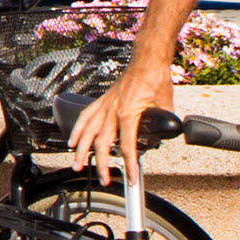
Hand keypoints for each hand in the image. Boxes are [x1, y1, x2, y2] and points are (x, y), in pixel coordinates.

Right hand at [67, 65, 171, 181]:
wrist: (147, 60)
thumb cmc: (155, 78)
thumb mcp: (165, 105)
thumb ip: (165, 123)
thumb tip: (167, 134)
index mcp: (128, 114)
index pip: (127, 147)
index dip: (129, 165)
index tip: (132, 178)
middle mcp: (112, 111)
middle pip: (102, 144)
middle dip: (101, 164)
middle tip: (104, 178)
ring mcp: (105, 105)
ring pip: (88, 132)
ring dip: (81, 151)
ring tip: (77, 165)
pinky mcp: (102, 101)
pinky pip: (85, 117)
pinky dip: (77, 130)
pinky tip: (72, 141)